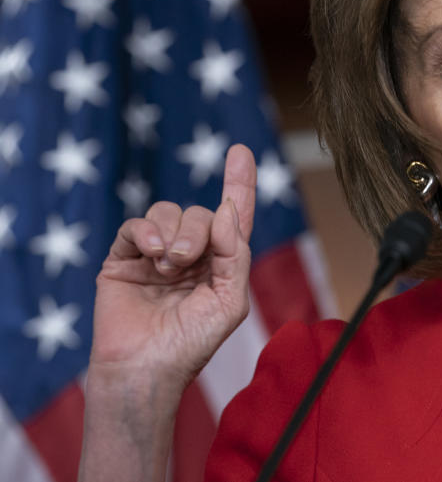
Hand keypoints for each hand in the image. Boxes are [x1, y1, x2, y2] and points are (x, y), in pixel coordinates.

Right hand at [89, 144, 256, 389]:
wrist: (145, 368)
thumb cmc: (191, 343)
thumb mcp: (230, 301)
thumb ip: (235, 254)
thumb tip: (225, 210)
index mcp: (219, 263)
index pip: (233, 215)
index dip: (239, 183)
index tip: (241, 151)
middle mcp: (190, 253)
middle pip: (199, 213)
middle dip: (197, 230)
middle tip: (186, 261)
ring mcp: (155, 254)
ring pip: (168, 212)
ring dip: (173, 233)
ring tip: (168, 265)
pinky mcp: (124, 258)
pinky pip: (136, 225)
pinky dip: (145, 231)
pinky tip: (151, 250)